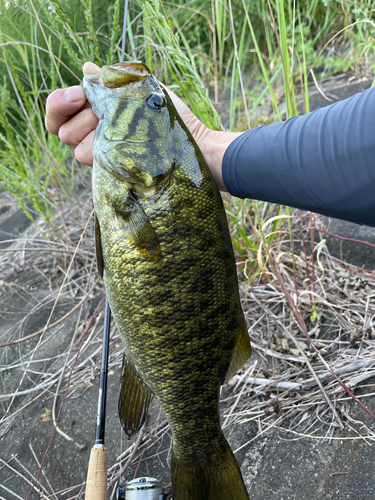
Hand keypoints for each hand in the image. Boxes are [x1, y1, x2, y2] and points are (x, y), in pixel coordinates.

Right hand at [45, 62, 236, 190]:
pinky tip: (119, 151)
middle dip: (81, 120)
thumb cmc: (170, 117)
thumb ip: (114, 81)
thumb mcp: (143, 91)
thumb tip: (87, 68)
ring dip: (93, 139)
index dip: (60, 102)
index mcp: (98, 111)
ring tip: (118, 136)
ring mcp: (105, 156)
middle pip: (64, 131)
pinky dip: (102, 156)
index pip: (59, 108)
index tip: (80, 97)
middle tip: (103, 116)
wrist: (194, 145)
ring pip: (77, 150)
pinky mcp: (115, 174)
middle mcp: (96, 134)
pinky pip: (94, 167)